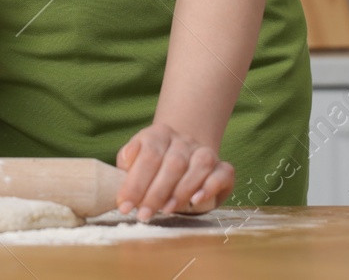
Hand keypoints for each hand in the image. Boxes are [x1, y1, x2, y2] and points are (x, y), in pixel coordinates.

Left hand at [115, 123, 233, 220]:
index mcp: (159, 134)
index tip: (125, 205)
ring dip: (181, 191)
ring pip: (198, 166)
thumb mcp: (135, 162)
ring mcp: (204, 152)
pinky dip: (209, 187)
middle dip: (156, 192)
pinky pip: (222, 173)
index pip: (148, 154)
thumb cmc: (153, 166)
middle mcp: (184, 140)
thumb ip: (127, 164)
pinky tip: (196, 200)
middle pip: (173, 163)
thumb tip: (125, 163)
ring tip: (166, 210)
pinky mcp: (223, 167)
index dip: (135, 182)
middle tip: (143, 214)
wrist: (185, 157)